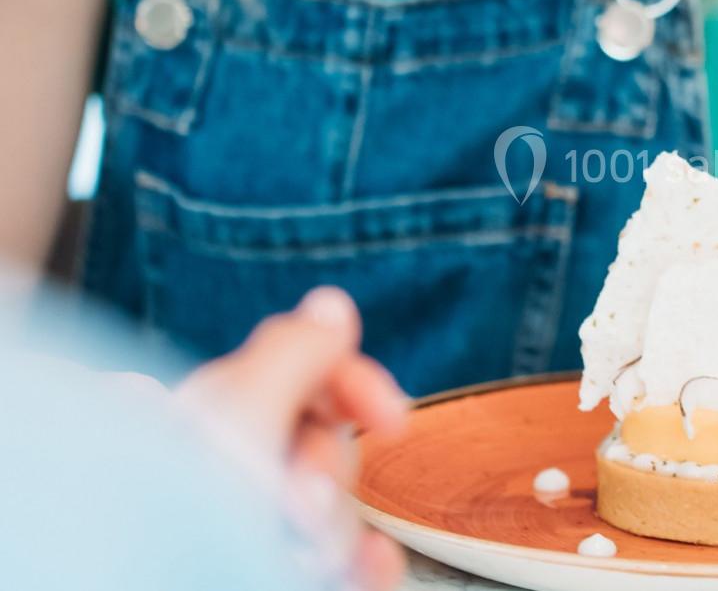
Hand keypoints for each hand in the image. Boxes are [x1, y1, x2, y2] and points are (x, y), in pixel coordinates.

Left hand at [177, 287, 408, 590]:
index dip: (351, 384)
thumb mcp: (241, 413)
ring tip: (304, 549)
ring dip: (336, 520)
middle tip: (300, 495)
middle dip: (329, 463)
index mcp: (206, 415)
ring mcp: (257, 522)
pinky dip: (360, 560)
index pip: (296, 368)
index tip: (389, 416)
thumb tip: (331, 306)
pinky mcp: (280, 569)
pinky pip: (343, 556)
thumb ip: (291, 352)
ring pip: (335, 499)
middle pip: (322, 435)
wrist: (176, 584)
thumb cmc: (190, 514)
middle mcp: (229, 465)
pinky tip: (362, 564)